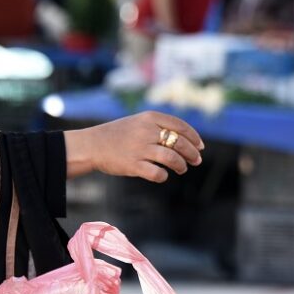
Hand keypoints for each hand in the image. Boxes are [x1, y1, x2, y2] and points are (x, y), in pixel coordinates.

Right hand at [64, 111, 203, 181]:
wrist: (92, 145)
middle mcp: (146, 131)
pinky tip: (162, 175)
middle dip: (192, 154)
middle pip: (180, 143)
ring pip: (172, 158)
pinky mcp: (133, 165)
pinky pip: (157, 173)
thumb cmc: (118, 135)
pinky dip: (163, 176)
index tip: (200, 146)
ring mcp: (140, 148)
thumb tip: (187, 141)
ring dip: (181, 165)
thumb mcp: (139, 122)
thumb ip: (160, 127)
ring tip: (182, 169)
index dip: (194, 137)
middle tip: (196, 161)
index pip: (180, 126)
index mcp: (149, 118)